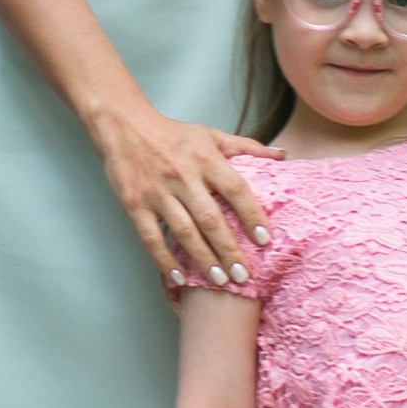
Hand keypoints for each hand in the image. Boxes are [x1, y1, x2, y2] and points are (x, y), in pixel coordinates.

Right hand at [95, 103, 272, 292]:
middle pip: (210, 219)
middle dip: (229, 250)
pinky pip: (152, 237)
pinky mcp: (134, 204)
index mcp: (205, 159)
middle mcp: (183, 177)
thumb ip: (247, 147)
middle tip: (244, 275)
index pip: (235, 190)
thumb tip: (283, 156)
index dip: (252, 215)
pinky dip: (165, 260)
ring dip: (203, 260)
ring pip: (184, 233)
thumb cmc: (172, 134)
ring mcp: (157, 192)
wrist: (123, 125)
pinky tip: (179, 277)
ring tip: (220, 281)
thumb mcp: (211, 135)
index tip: (265, 240)